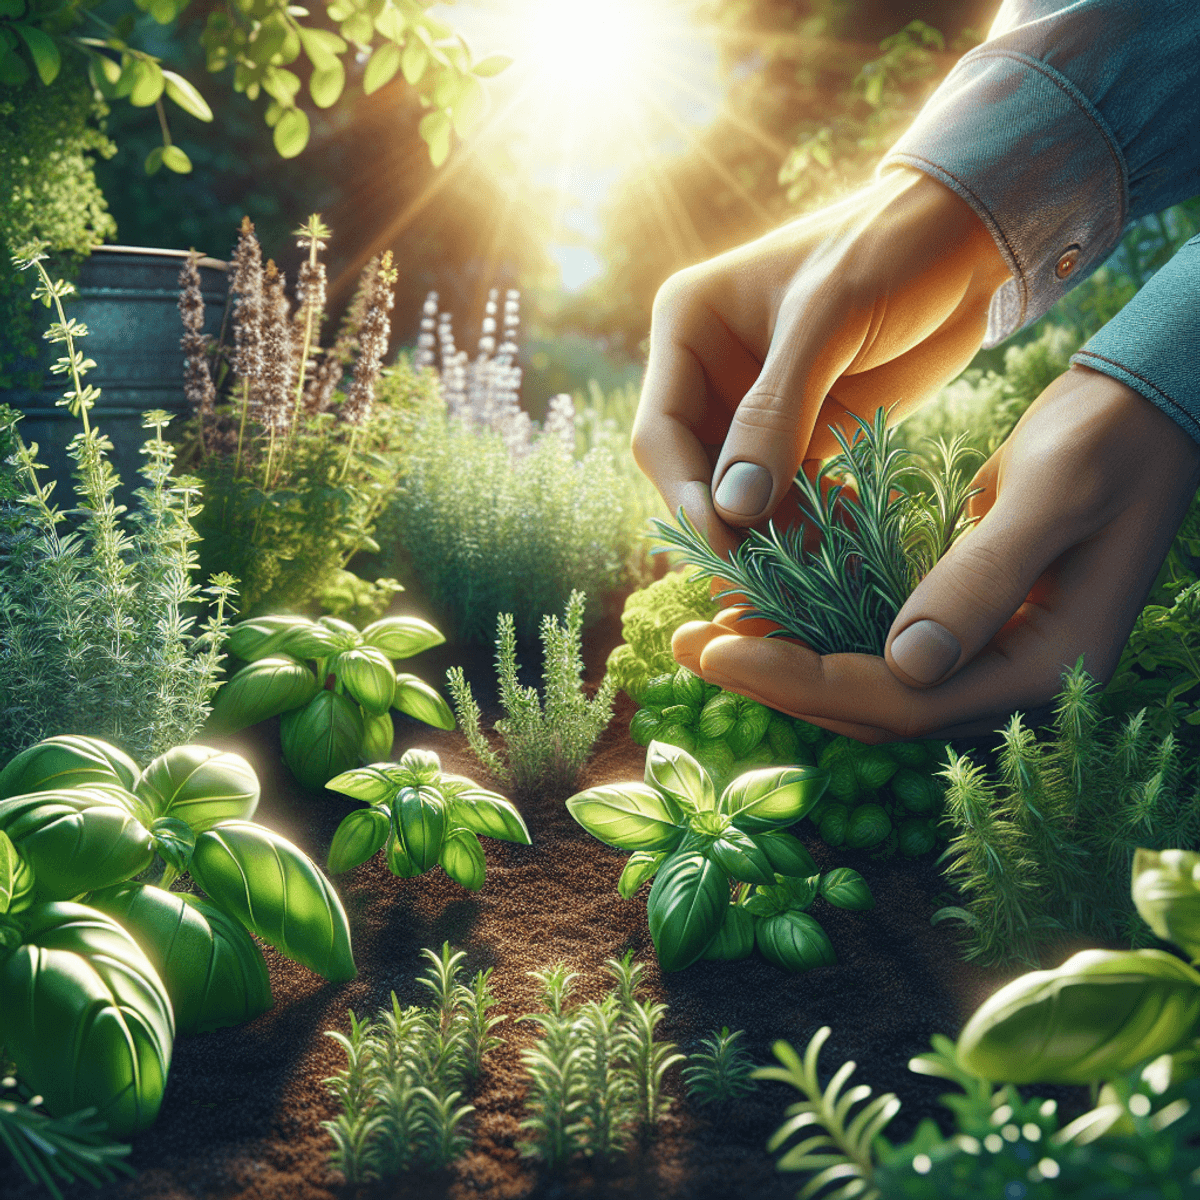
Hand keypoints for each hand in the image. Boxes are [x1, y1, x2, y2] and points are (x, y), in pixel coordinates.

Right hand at [632, 167, 1010, 557]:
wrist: (970, 239)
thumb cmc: (889, 249)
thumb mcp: (828, 319)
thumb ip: (778, 412)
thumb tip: (733, 508)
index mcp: (687, 330)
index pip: (661, 433)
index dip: (686, 496)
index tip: (724, 546)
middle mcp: (710, 376)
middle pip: (695, 476)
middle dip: (727, 528)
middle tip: (765, 582)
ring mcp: (757, 413)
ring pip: (743, 498)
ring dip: (772, 539)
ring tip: (811, 577)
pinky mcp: (807, 436)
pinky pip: (792, 499)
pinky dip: (811, 529)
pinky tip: (842, 550)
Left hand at [672, 367, 1199, 741]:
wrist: (1149, 410)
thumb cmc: (1112, 438)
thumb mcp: (1050, 494)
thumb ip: (981, 578)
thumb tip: (905, 664)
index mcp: (1047, 666)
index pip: (903, 702)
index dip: (804, 681)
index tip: (721, 650)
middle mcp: (1015, 679)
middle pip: (878, 708)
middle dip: (778, 681)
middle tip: (690, 645)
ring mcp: (992, 656)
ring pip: (873, 686)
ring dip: (790, 665)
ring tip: (708, 635)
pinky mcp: (971, 626)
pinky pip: (884, 650)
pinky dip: (822, 636)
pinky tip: (767, 614)